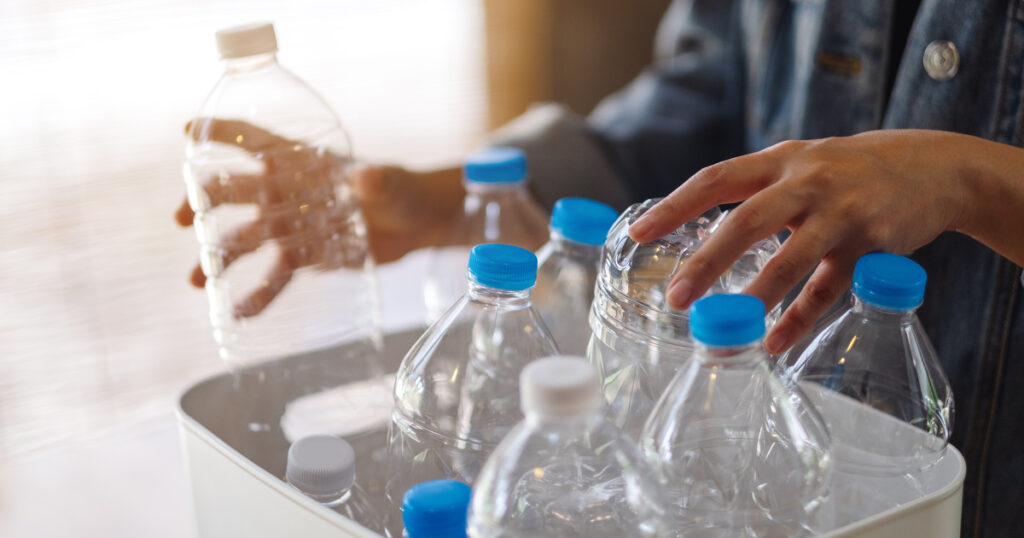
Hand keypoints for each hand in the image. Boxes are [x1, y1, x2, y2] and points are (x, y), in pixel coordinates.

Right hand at [176, 118, 463, 316]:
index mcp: (303, 161)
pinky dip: (259, 295)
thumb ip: (377, 181)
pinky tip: (239, 313)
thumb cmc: (403, 189)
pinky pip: (276, 276)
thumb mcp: (391, 182)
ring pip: (246, 239)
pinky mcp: (306, 255)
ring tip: (197, 280)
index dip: (223, 132)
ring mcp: (292, 225)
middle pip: (236, 191)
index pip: (257, 139)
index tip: (187, 129)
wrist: (418, 224)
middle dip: (204, 201)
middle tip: (183, 219)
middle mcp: (288, 191)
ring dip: (220, 257)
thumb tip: (366, 179)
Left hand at [628, 129, 976, 352]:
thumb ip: (755, 191)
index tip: (639, 233)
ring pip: (790, 259)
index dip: (675, 206)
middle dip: (707, 261)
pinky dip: (800, 318)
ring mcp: (841, 212)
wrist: (933, 167)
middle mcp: (807, 181)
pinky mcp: (871, 244)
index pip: (716, 179)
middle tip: (676, 297)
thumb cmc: (849, 171)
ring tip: (724, 330)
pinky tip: (775, 342)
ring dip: (754, 298)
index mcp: (779, 160)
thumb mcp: (800, 163)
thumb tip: (697, 229)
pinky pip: (829, 288)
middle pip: (747, 222)